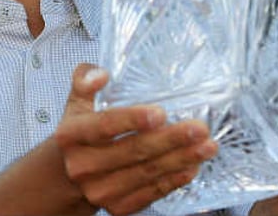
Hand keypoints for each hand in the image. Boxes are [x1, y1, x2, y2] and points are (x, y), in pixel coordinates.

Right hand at [52, 64, 217, 215]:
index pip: (104, 125)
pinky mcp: (117, 207)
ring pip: (147, 173)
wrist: (71, 177)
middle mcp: (82, 166)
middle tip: (200, 128)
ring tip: (207, 146)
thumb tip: (101, 75)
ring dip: (181, 159)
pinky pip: (151, 193)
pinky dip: (174, 180)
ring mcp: (100, 190)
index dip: (132, 119)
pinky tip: (192, 166)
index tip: (160, 113)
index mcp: (70, 136)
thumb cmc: (82, 134)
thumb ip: (84, 82)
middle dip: (171, 139)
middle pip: (133, 151)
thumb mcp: (76, 104)